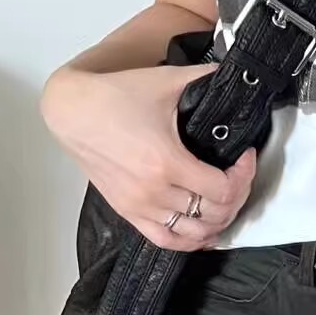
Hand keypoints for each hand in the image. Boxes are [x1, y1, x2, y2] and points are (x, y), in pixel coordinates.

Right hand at [41, 63, 256, 251]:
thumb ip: (204, 77)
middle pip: (214, 214)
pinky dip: (189, 239)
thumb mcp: (166, 81)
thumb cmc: (113, 96)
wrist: (71, 111)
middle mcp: (154, 191)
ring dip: (217, 220)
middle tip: (238, 176)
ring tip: (224, 200)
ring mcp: (139, 206)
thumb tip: (232, 74)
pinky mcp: (128, 212)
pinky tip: (202, 227)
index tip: (245, 157)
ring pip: (194, 233)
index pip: (224, 190)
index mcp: (167, 162)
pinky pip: (166, 240)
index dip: (244, 175)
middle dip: (237, 196)